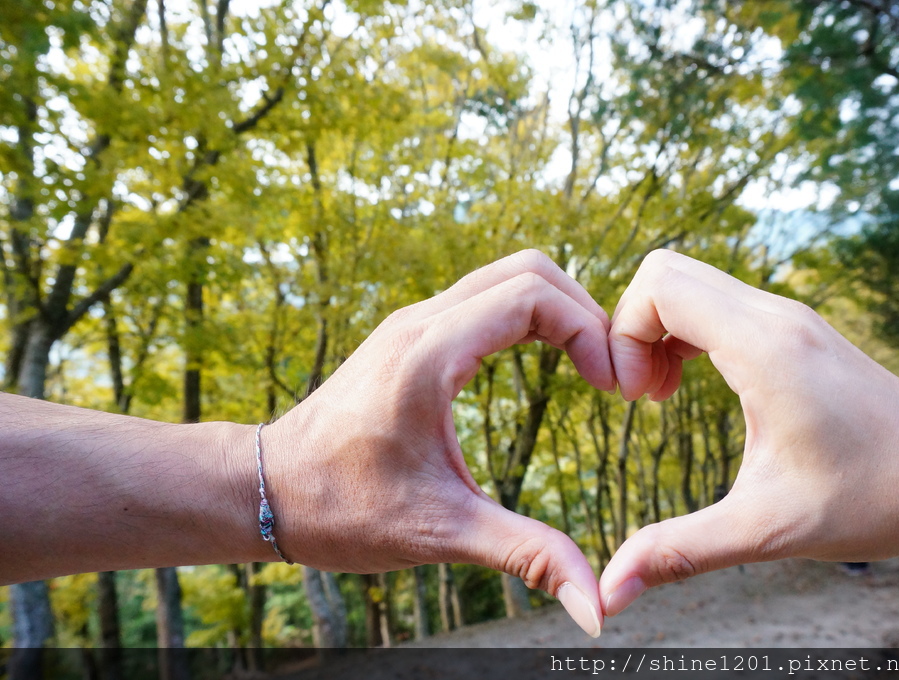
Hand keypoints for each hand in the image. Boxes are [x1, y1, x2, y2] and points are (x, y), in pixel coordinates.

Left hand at [263, 250, 613, 636]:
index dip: (590, 332)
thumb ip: (525, 556)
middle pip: (528, 270)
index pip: (533, 297)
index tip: (613, 387)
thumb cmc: (339, 508)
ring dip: (558, 311)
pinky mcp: (410, 337)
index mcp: (429, 354)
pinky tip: (546, 363)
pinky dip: (528, 317)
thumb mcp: (439, 532)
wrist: (263, 489)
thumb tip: (594, 607)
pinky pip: (484, 299)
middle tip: (611, 372)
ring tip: (590, 368)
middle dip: (584, 311)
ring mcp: (413, 323)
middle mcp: (420, 322)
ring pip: (506, 277)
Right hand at [599, 249, 898, 616]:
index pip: (661, 286)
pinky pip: (714, 303)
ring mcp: (785, 317)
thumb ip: (682, 551)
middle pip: (665, 273)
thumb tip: (612, 591)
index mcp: (763, 348)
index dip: (623, 333)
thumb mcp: (768, 529)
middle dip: (631, 329)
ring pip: (688, 284)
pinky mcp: (791, 329)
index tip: (631, 398)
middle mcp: (774, 316)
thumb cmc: (876, 497)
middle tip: (639, 396)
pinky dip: (683, 334)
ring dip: (656, 333)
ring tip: (659, 396)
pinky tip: (688, 386)